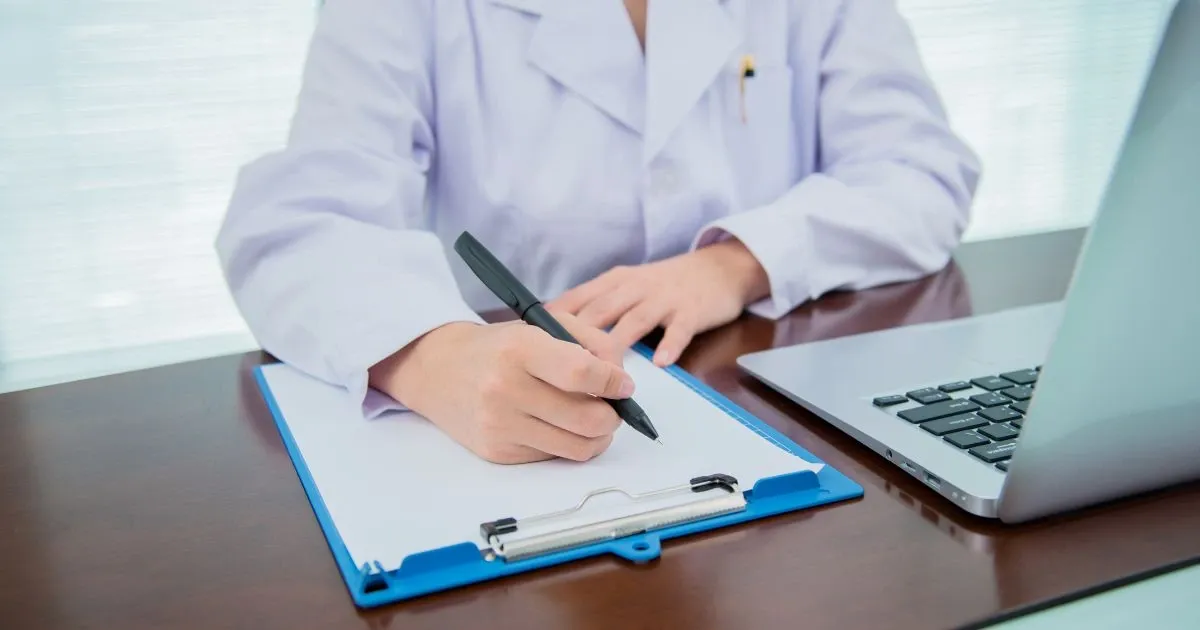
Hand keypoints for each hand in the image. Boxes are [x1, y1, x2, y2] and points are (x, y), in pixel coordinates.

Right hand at [369, 313, 632, 463]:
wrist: (438, 369)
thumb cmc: (499, 346)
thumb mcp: (543, 325)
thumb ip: (592, 342)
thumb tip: (622, 379)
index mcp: (519, 349)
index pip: (582, 374)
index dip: (614, 382)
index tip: (624, 385)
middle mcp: (506, 389)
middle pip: (587, 419)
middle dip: (613, 416)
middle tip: (612, 406)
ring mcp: (500, 426)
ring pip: (578, 448)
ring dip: (597, 436)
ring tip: (592, 419)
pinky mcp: (497, 453)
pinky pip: (554, 457)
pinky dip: (566, 443)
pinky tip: (557, 425)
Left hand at [547, 239, 769, 365]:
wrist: (718, 269)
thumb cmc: (664, 285)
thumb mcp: (625, 287)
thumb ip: (594, 307)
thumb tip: (553, 336)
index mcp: (613, 282)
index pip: (576, 301)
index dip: (553, 324)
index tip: (532, 348)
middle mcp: (634, 287)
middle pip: (599, 312)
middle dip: (578, 340)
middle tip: (558, 371)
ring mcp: (663, 298)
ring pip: (634, 321)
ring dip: (617, 346)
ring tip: (602, 373)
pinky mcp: (691, 311)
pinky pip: (678, 330)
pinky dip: (668, 345)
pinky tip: (659, 363)